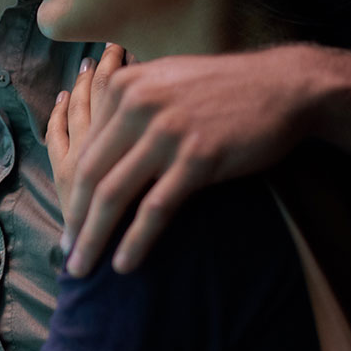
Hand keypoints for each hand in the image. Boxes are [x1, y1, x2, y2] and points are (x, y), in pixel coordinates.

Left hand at [61, 45, 330, 276]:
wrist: (283, 86)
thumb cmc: (222, 89)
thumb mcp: (164, 81)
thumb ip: (128, 106)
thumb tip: (93, 143)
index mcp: (124, 87)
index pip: (85, 150)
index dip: (72, 193)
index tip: (68, 225)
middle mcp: (138, 105)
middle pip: (90, 175)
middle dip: (75, 221)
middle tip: (67, 256)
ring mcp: (167, 131)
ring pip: (115, 194)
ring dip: (95, 237)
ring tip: (85, 269)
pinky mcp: (198, 157)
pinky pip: (156, 208)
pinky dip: (136, 240)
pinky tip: (125, 264)